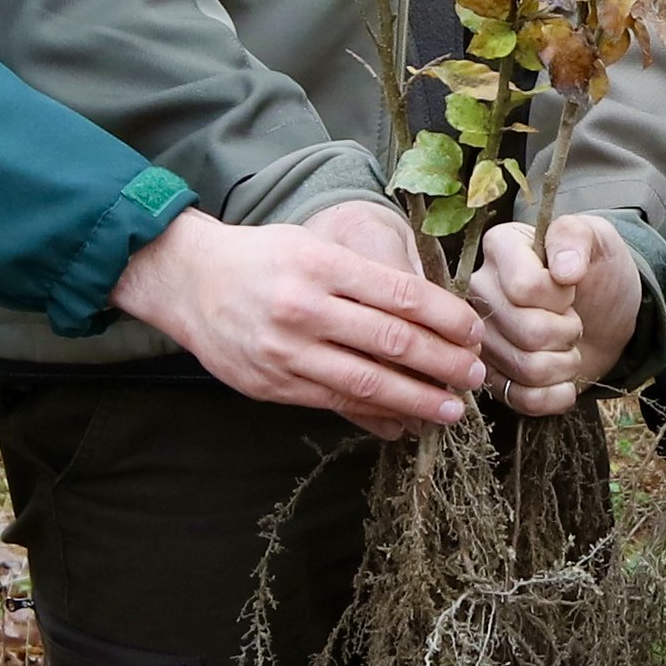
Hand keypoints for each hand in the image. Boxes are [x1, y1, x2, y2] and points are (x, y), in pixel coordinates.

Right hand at [111, 208, 484, 438]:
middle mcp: (305, 308)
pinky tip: (403, 419)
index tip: (474, 332)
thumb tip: (428, 311)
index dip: (446, 318)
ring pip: (367, 382)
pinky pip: (335, 402)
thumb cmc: (263, 257)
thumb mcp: (314, 246)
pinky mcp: (271, 385)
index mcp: (322, 265)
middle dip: (443, 363)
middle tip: (476, 375)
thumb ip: (366, 276)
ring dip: (418, 399)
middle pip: (392, 342)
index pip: (401, 295)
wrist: (189, 280)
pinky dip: (375, 413)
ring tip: (452, 408)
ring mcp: (286, 352)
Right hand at [469, 215, 641, 415]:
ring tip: (568, 344)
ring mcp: (482, 339)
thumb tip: (565, 269)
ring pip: (526, 369)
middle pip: (526, 332)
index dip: (559, 296)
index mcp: (498, 249)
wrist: (605, 314)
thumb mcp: (598, 239)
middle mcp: (479, 292)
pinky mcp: (494, 378)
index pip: (524, 288)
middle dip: (567, 331)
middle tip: (574, 320)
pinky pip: (522, 400)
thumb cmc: (597, 271)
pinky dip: (556, 394)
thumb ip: (577, 238)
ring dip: (565, 363)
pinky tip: (565, 377)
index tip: (570, 287)